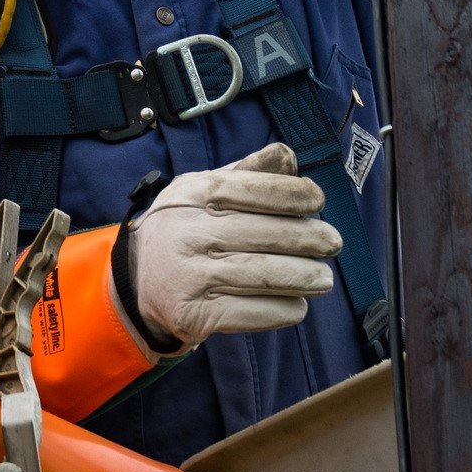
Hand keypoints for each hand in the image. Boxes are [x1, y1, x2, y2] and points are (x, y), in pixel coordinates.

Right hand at [112, 143, 341, 352]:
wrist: (138, 278)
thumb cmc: (184, 227)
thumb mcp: (201, 190)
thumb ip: (246, 174)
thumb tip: (289, 158)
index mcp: (191, 196)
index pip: (249, 189)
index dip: (290, 193)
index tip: (317, 199)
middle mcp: (189, 232)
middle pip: (265, 234)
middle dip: (309, 238)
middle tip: (332, 242)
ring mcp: (191, 275)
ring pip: (265, 275)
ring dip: (305, 277)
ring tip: (323, 278)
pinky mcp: (196, 314)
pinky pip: (253, 312)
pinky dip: (284, 309)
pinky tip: (296, 303)